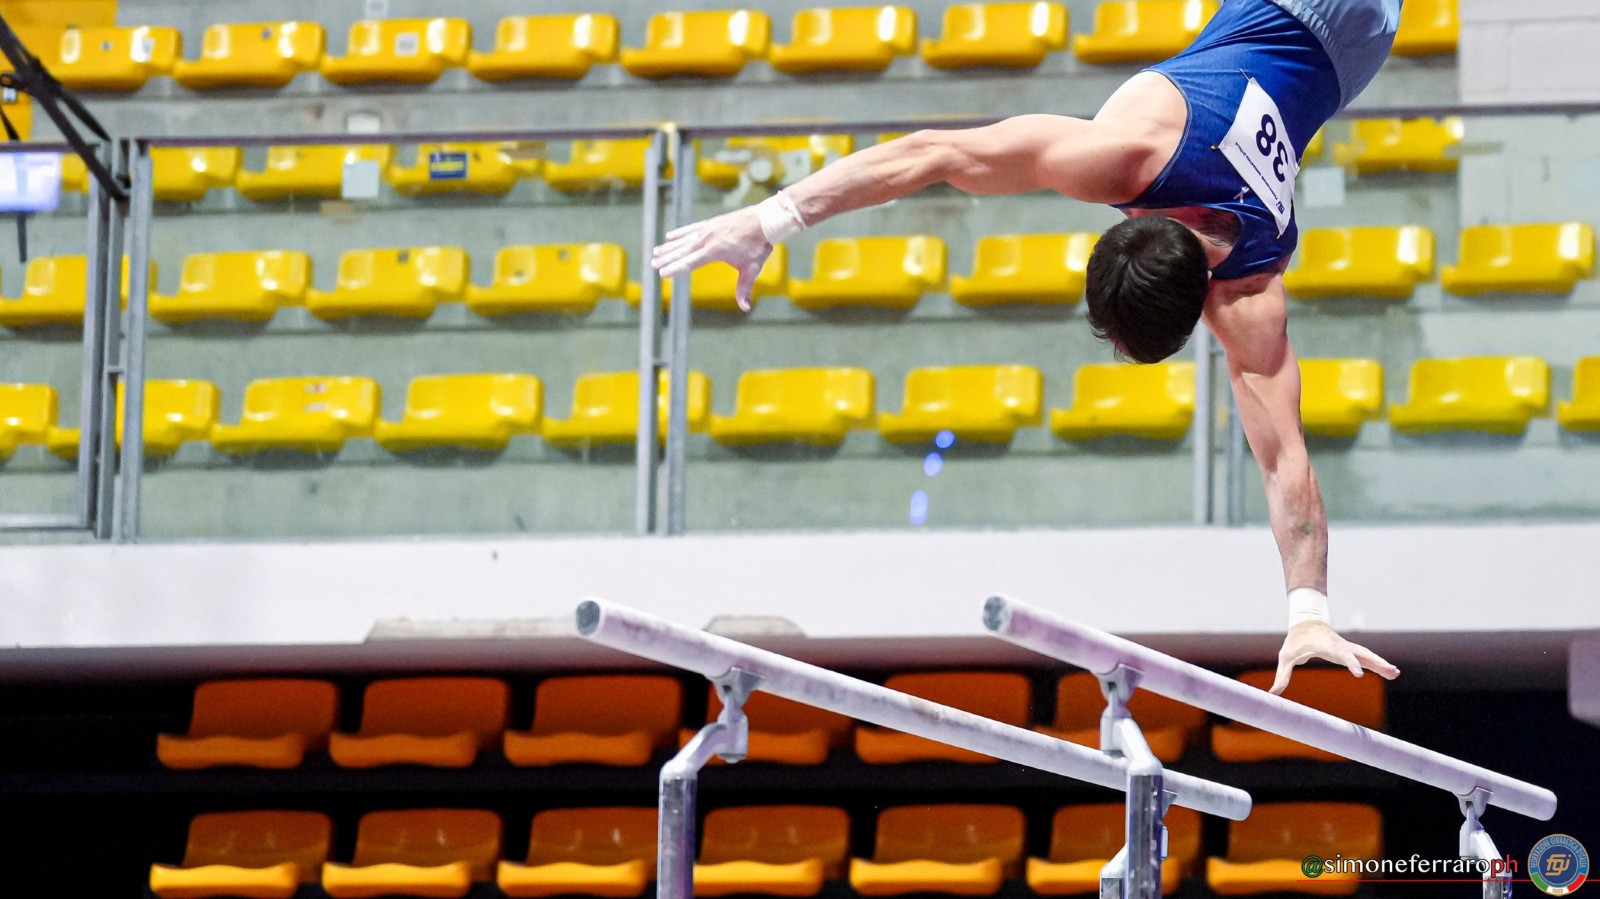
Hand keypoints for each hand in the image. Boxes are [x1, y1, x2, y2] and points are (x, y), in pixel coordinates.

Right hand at [651, 206, 771, 311]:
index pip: (690, 262)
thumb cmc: (758, 246)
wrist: (764, 220)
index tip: (663, 274)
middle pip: (682, 251)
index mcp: (714, 251)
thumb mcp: (752, 269)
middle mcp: (707, 239)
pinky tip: (669, 237)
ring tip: (655, 252)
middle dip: (667, 259)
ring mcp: (707, 229)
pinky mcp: (710, 223)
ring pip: (684, 240)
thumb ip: (744, 288)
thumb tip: (745, 308)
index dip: (675, 269)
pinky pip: (691, 229)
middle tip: (653, 265)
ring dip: (669, 247)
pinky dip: (679, 233)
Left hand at [1271, 620, 1398, 694]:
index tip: (1360, 674)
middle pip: (1360, 653)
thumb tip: (1273, 693)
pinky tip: (1391, 672)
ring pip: (1367, 655)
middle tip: (1391, 671)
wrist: (1306, 622)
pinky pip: (1366, 657)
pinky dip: (1378, 664)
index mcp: (1326, 646)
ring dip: (1381, 664)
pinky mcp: (1350, 650)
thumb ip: (1282, 674)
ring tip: (1396, 673)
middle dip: (1375, 662)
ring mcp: (1347, 647)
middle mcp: (1340, 645)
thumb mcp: (1286, 656)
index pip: (1340, 655)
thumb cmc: (1296, 640)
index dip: (1350, 663)